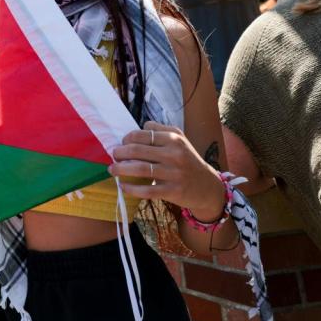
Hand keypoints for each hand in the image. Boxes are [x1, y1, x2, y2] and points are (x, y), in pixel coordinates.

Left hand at [108, 121, 225, 222]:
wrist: (208, 187)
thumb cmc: (188, 161)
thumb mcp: (180, 140)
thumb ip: (160, 131)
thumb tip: (138, 129)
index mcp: (174, 139)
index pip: (142, 135)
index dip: (126, 139)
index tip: (121, 144)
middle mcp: (174, 154)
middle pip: (137, 151)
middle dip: (119, 153)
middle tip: (113, 156)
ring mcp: (174, 173)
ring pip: (140, 169)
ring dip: (121, 169)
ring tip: (112, 170)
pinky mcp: (173, 191)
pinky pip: (147, 190)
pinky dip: (131, 189)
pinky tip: (123, 186)